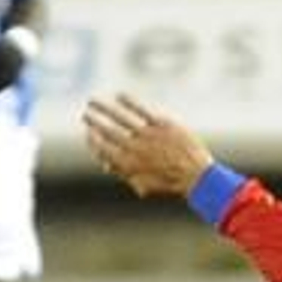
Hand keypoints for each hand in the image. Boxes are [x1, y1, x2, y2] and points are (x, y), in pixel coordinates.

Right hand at [83, 93, 212, 198]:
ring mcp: (147, 134)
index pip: (102, 149)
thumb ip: (124, 173)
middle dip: (92, 122)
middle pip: (106, 131)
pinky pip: (141, 109)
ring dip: (102, 109)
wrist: (195, 176)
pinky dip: (128, 101)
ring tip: (92, 102)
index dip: (92, 141)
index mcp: (127, 164)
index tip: (88, 134)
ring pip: (118, 117)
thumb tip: (106, 164)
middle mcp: (134, 148)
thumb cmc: (170, 183)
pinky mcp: (161, 125)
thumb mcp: (143, 185)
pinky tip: (119, 95)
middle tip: (85, 116)